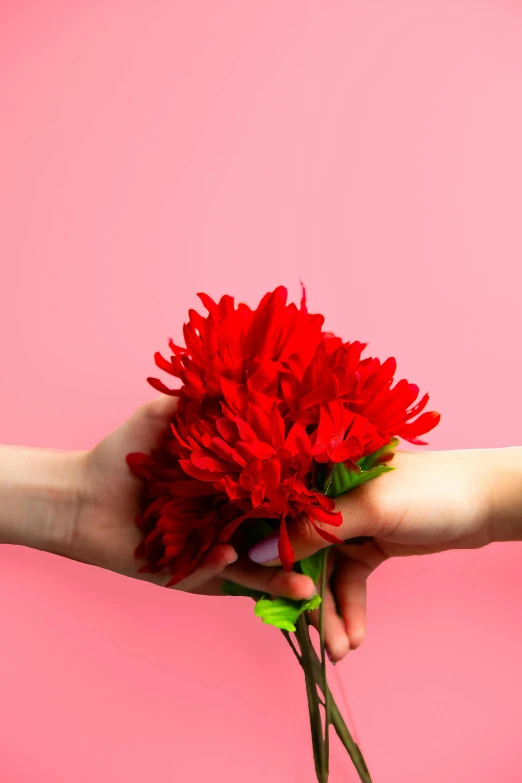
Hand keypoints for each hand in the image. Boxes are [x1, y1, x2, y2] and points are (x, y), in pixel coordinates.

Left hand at [0, 397, 315, 601]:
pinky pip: (209, 575)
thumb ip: (198, 400)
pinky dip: (221, 568)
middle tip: (339, 550)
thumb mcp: (163, 417)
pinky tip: (231, 557)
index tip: (339, 497)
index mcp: (230, 486)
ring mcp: (208, 550)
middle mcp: (226, 520)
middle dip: (305, 546)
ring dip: (277, 577)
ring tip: (304, 586)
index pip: (277, 494)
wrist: (78, 494)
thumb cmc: (120, 453)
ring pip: (251, 567)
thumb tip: (242, 373)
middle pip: (274, 536)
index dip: (306, 498)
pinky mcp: (185, 573)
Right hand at [249, 448, 521, 659]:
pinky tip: (354, 636)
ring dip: (330, 612)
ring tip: (339, 650)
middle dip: (307, 597)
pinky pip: (348, 579)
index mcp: (319, 472)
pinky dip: (350, 607)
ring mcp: (348, 522)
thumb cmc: (430, 491)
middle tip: (314, 638)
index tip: (266, 595)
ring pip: (324, 572)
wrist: (485, 503)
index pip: (277, 515)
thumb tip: (256, 553)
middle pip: (299, 552)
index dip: (266, 556)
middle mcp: (326, 496)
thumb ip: (314, 529)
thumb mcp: (370, 508)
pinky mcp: (367, 542)